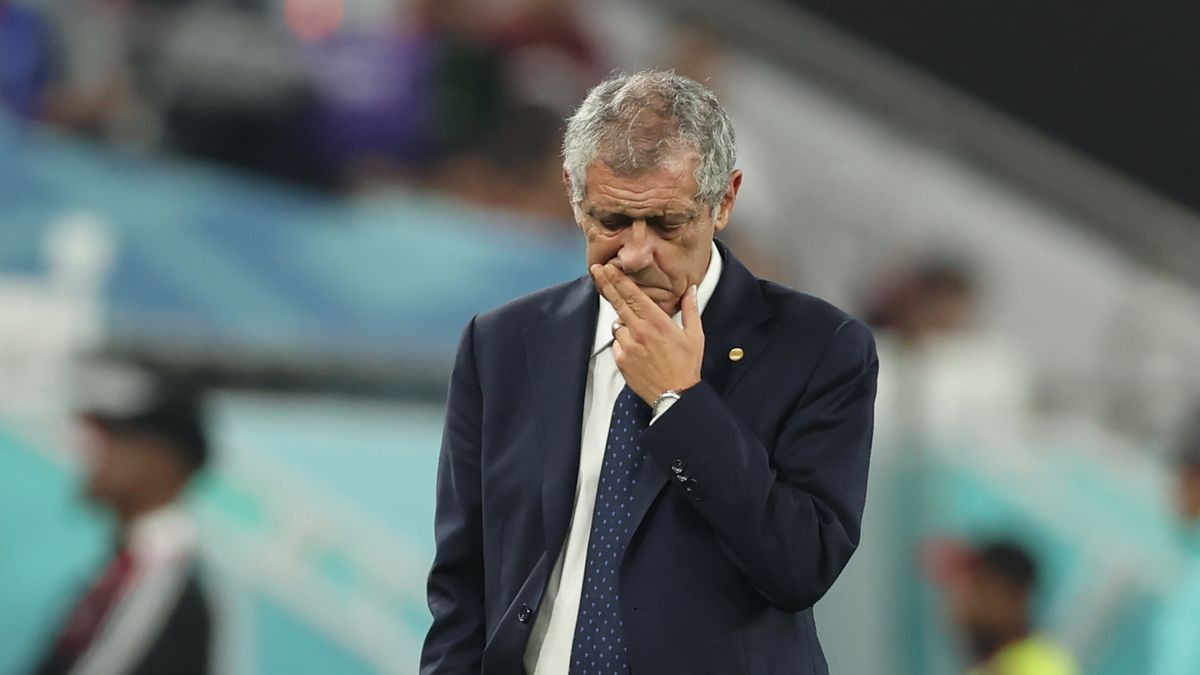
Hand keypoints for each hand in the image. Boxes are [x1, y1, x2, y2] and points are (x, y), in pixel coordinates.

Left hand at [590, 263, 704, 405]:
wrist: (675, 395)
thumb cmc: (687, 365)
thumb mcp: (694, 336)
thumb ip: (690, 310)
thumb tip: (691, 290)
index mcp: (657, 322)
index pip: (633, 294)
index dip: (618, 279)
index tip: (608, 267)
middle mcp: (639, 331)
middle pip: (617, 302)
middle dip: (606, 283)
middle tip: (596, 269)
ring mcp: (627, 346)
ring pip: (618, 325)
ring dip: (624, 324)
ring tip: (642, 337)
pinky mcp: (621, 359)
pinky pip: (617, 344)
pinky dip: (624, 343)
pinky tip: (639, 351)